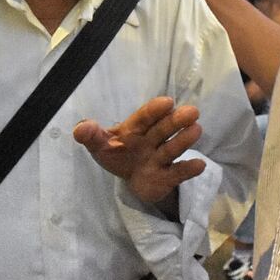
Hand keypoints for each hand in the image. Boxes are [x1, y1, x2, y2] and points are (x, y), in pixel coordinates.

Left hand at [73, 96, 206, 203]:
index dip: (154, 110)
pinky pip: (179, 172)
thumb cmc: (117, 153)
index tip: (167, 102)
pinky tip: (199, 165)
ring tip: (196, 130)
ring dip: (184, 140)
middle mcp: (152, 140)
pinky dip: (189, 169)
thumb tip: (80, 128)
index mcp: (135, 128)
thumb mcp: (99, 145)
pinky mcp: (168, 177)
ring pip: (173, 149)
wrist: (131, 177)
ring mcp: (161, 158)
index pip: (145, 117)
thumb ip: (90, 136)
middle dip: (176, 121)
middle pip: (164, 129)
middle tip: (192, 112)